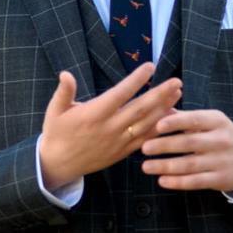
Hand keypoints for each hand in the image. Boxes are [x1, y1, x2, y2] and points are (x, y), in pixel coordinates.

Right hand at [39, 63, 181, 189]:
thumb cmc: (57, 134)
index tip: (151, 66)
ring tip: (178, 93)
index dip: (136, 80)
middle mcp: (109, 127)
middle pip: (140, 108)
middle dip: (160, 94)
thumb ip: (64, 92)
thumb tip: (65, 74)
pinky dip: (159, 128)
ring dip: (164, 108)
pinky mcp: (123, 151)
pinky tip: (172, 117)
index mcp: (94, 115)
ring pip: (146, 123)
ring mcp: (118, 141)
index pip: (120, 94)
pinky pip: (145, 139)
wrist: (58, 165)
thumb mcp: (55, 111)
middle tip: (176, 81)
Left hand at [139, 109, 232, 191]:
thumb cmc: (222, 136)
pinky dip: (178, 182)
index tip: (157, 125)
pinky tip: (162, 181)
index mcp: (216, 121)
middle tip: (144, 148)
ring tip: (146, 167)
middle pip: (189, 142)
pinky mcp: (220, 179)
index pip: (195, 119)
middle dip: (165, 145)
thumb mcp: (209, 121)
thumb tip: (159, 106)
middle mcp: (220, 140)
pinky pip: (196, 181)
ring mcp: (221, 160)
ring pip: (190, 164)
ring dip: (166, 166)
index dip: (176, 122)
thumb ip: (184, 116)